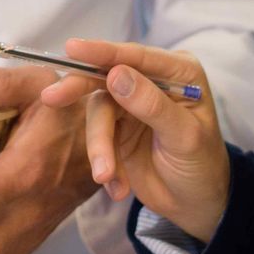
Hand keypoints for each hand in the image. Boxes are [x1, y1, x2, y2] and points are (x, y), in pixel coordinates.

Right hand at [39, 39, 230, 244]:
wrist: (195, 205)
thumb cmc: (202, 165)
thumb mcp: (184, 137)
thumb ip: (152, 105)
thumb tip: (115, 75)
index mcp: (176, 71)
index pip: (136, 56)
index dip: (103, 52)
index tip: (72, 48)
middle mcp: (150, 81)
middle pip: (105, 76)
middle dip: (79, 89)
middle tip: (52, 97)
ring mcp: (129, 105)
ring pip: (98, 113)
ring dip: (99, 147)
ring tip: (106, 176)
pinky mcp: (115, 130)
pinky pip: (98, 139)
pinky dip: (105, 163)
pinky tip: (119, 187)